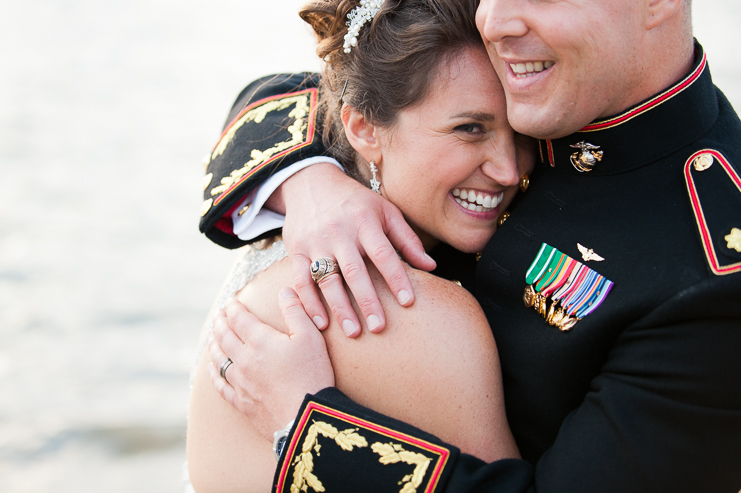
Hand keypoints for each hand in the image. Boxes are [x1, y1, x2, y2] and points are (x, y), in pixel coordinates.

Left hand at [208, 291, 334, 440]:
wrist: (305, 417)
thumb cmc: (312, 374)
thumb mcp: (310, 336)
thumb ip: (295, 311)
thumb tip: (284, 291)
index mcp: (260, 340)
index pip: (239, 318)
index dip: (233, 307)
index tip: (231, 301)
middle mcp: (244, 359)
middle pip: (224, 336)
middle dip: (220, 322)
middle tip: (218, 314)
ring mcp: (240, 382)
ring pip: (219, 358)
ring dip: (214, 344)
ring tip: (211, 335)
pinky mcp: (242, 402)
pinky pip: (220, 385)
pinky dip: (213, 373)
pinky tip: (211, 368)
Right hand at [278, 162, 435, 336]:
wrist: (310, 183)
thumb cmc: (355, 202)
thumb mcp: (385, 211)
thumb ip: (407, 239)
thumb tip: (431, 266)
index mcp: (364, 221)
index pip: (383, 253)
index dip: (396, 278)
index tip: (408, 302)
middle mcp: (338, 232)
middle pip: (354, 271)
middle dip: (368, 301)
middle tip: (380, 328)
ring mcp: (315, 242)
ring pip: (328, 279)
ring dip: (340, 308)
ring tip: (354, 333)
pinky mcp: (297, 251)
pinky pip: (302, 280)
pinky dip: (310, 303)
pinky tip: (322, 324)